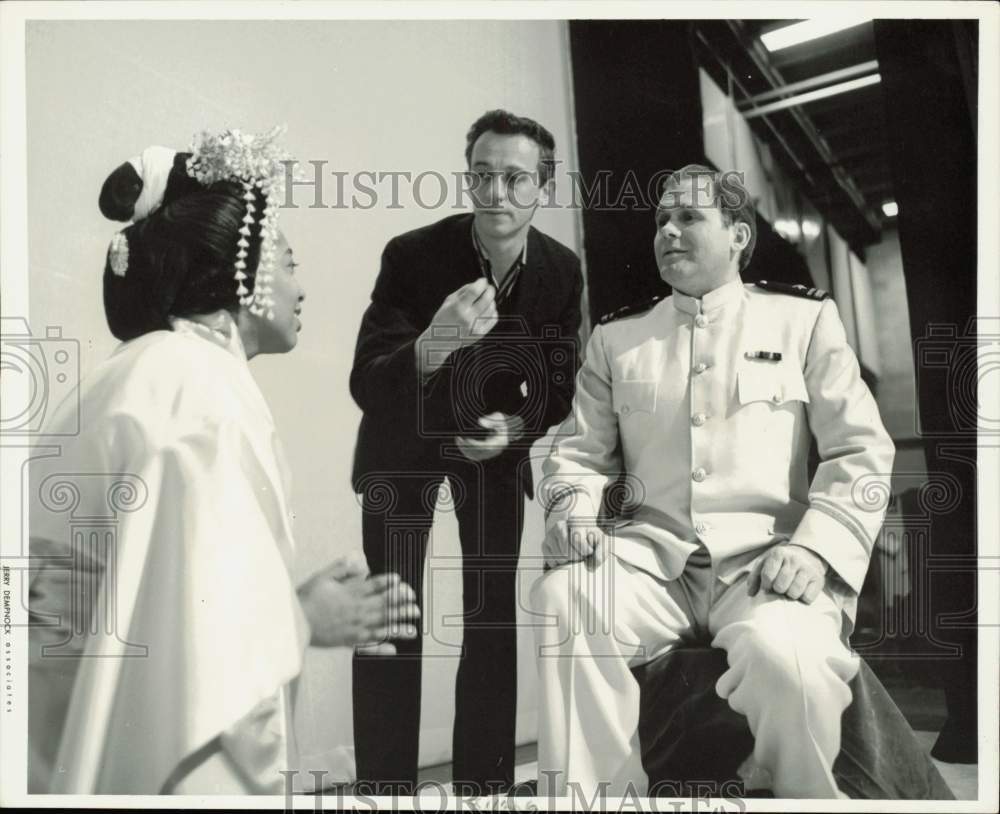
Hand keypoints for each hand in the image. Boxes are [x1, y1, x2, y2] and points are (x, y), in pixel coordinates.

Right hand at [298, 568, 419, 653]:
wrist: (293, 624)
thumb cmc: (307, 599)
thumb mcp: (323, 577)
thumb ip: (342, 568)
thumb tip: (358, 559)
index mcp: (351, 594)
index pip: (376, 587)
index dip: (390, 584)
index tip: (401, 582)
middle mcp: (356, 611)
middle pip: (384, 607)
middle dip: (402, 606)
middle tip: (415, 605)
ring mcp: (354, 628)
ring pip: (381, 627)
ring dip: (399, 627)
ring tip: (413, 628)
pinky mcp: (348, 642)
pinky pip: (368, 646)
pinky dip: (381, 648)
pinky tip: (393, 650)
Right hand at [417, 278, 497, 375]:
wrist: (440, 340)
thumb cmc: (442, 320)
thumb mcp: (448, 301)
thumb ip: (463, 291)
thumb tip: (476, 283)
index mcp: (458, 308)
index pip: (474, 291)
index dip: (481, 283)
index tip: (483, 280)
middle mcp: (467, 317)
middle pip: (486, 299)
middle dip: (490, 290)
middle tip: (489, 288)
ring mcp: (475, 326)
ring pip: (491, 309)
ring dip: (491, 300)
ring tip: (487, 299)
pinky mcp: (480, 334)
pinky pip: (493, 319)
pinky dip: (493, 312)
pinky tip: (488, 310)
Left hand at [455, 412, 524, 461]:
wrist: (508, 428)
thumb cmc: (503, 421)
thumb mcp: (498, 417)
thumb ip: (490, 419)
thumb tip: (479, 422)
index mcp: (499, 443)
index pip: (485, 447)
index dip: (474, 445)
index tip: (465, 439)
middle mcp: (495, 450)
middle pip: (479, 454)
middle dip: (467, 448)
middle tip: (458, 439)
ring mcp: (491, 453)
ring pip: (476, 456)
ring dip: (465, 450)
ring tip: (458, 440)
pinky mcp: (486, 453)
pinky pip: (475, 455)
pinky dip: (467, 450)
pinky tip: (461, 442)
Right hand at [542, 517, 606, 567]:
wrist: (581, 539)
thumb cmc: (592, 541)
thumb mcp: (602, 542)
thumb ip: (602, 550)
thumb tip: (593, 561)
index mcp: (575, 521)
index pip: (576, 538)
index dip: (584, 550)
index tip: (589, 552)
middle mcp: (560, 525)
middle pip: (566, 550)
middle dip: (577, 557)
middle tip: (582, 555)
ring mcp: (550, 534)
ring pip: (559, 556)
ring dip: (569, 561)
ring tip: (574, 557)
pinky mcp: (545, 544)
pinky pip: (550, 559)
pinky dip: (559, 564)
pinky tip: (565, 559)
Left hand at [747, 543, 828, 603]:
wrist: (807, 555)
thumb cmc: (781, 563)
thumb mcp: (765, 563)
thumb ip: (754, 577)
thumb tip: (751, 594)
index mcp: (778, 554)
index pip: (767, 576)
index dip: (766, 586)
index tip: (768, 586)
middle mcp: (794, 559)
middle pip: (780, 587)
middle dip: (778, 590)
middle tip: (781, 586)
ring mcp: (807, 569)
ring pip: (794, 593)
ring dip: (790, 595)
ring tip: (790, 588)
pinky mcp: (818, 579)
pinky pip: (807, 598)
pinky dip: (802, 598)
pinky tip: (801, 590)